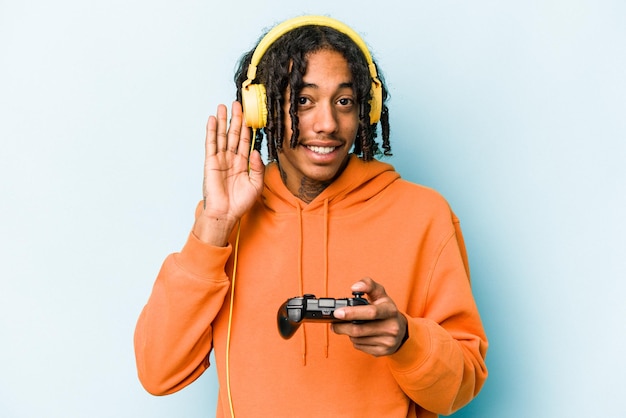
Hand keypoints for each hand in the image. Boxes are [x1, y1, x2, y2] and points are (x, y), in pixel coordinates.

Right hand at [192, 101, 264, 245]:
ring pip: (221, 135)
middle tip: (237, 103)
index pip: (245, 141)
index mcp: (243, 163)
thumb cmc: (240, 203)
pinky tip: (212, 119)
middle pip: (233, 134)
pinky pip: (211, 144)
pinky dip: (211, 131)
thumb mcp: (256, 184)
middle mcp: (231, 158)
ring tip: (223, 106)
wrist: (226, 214)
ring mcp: (220, 159)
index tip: (249, 114)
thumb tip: (255, 151)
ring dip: (222, 120)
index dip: (247, 127)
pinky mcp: (211, 162)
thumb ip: (258, 167)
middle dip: (235, 118)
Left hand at [332, 277, 407, 356]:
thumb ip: (368, 285)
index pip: (371, 312)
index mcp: (390, 310)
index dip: (352, 312)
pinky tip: (358, 335)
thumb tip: (354, 287)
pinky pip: (359, 347)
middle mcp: (391, 327)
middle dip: (342, 326)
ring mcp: (388, 341)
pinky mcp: (382, 352)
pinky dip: (354, 340)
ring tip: (347, 326)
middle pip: (359, 330)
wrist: (401, 330)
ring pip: (357, 339)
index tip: (337, 313)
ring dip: (347, 333)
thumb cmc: (386, 309)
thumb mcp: (380, 294)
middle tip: (333, 323)